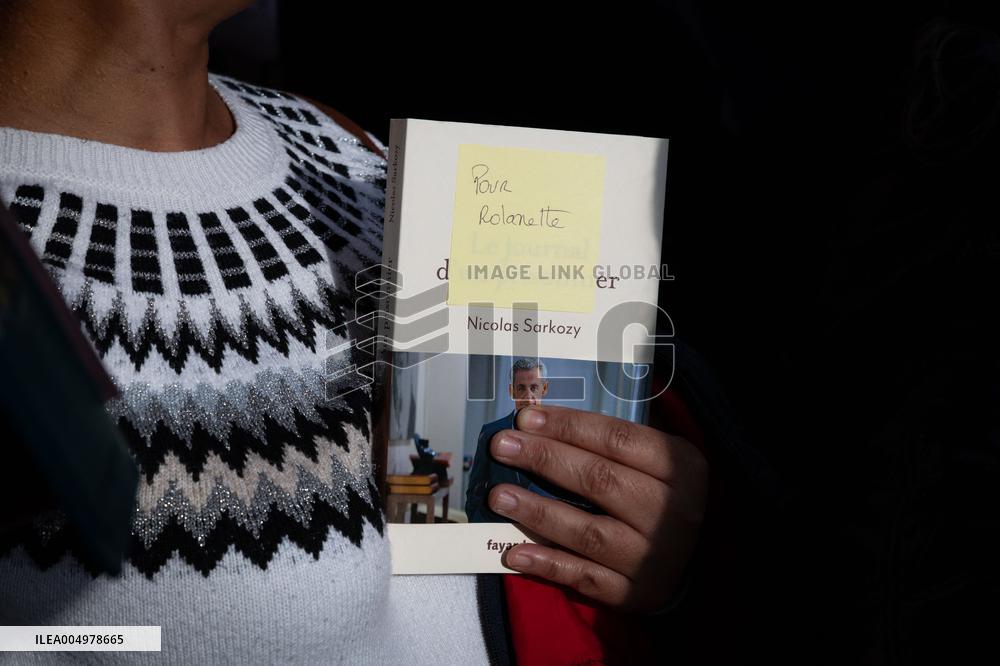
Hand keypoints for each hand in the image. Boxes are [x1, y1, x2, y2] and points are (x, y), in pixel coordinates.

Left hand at [487, 405, 707, 612]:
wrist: (703, 561)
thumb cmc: (665, 497)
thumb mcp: (659, 462)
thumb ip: (612, 445)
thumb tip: (540, 427)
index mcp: (681, 467)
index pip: (617, 439)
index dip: (567, 426)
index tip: (525, 418)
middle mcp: (672, 512)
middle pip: (599, 480)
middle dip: (544, 459)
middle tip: (501, 446)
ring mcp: (654, 556)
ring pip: (588, 531)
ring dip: (538, 512)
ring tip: (499, 496)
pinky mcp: (636, 593)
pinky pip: (586, 578)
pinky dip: (549, 565)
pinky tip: (515, 553)